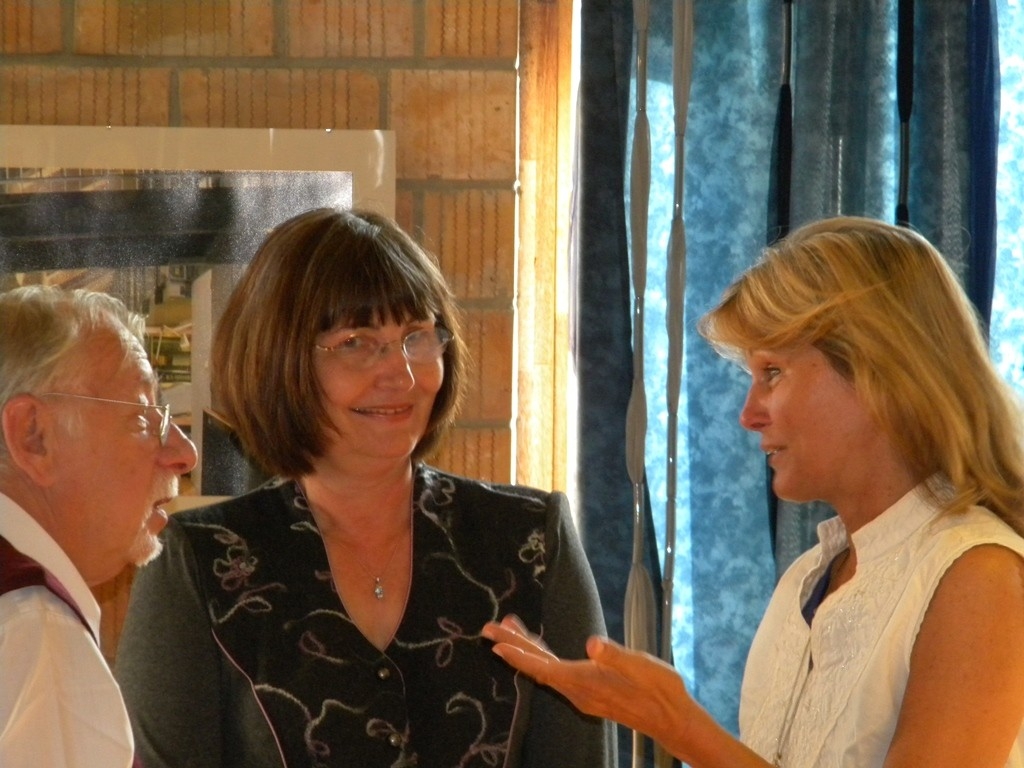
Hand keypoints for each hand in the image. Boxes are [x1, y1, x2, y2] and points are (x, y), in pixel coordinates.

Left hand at [481, 615, 689, 740]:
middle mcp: (578, 689)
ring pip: (546, 668)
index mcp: (585, 681)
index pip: (544, 667)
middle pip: (538, 666)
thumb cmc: (658, 689)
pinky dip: (543, 656)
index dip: (519, 655)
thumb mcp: (641, 666)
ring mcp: (582, 691)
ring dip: (526, 649)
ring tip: (509, 628)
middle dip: (513, 646)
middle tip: (489, 628)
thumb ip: (615, 655)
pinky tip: (540, 646)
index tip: (496, 644)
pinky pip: (557, 671)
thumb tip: (593, 643)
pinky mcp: (589, 690)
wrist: (671, 717)